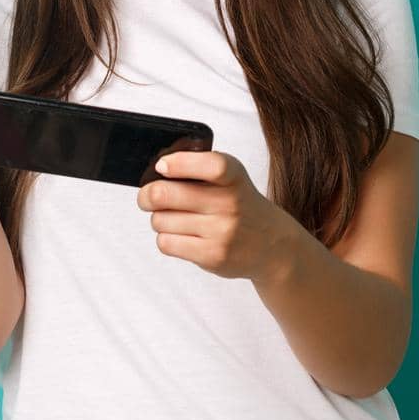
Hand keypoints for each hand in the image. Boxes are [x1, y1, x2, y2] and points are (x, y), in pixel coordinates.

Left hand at [137, 150, 299, 282]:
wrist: (272, 244)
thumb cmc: (240, 204)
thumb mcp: (232, 178)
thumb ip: (200, 168)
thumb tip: (156, 171)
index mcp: (234, 176)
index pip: (210, 165)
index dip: (179, 163)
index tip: (162, 166)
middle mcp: (230, 203)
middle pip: (164, 194)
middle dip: (147, 195)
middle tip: (147, 197)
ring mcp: (222, 232)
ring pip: (160, 220)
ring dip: (159, 219)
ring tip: (174, 219)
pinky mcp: (212, 256)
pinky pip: (166, 243)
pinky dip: (166, 238)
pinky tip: (180, 235)